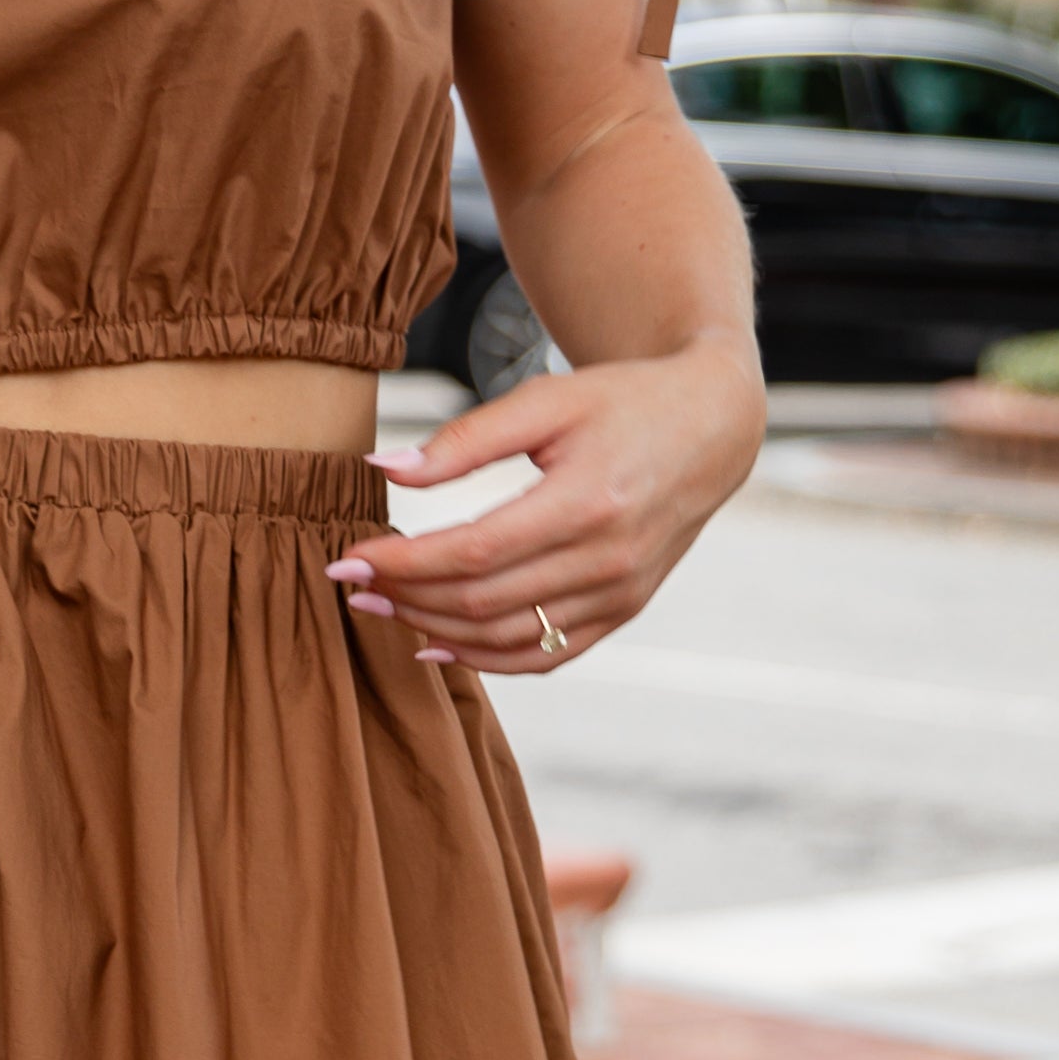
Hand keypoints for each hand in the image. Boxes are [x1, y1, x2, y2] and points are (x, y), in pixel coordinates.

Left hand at [328, 334, 763, 676]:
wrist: (711, 427)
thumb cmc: (621, 402)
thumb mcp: (546, 399)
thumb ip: (464, 439)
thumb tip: (382, 469)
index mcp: (588, 501)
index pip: (473, 552)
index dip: (403, 562)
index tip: (348, 559)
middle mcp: (608, 560)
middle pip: (482, 601)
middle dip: (406, 597)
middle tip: (351, 585)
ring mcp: (619, 596)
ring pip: (506, 639)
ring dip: (433, 629)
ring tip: (381, 609)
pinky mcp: (622, 613)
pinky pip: (543, 657)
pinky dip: (484, 660)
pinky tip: (434, 643)